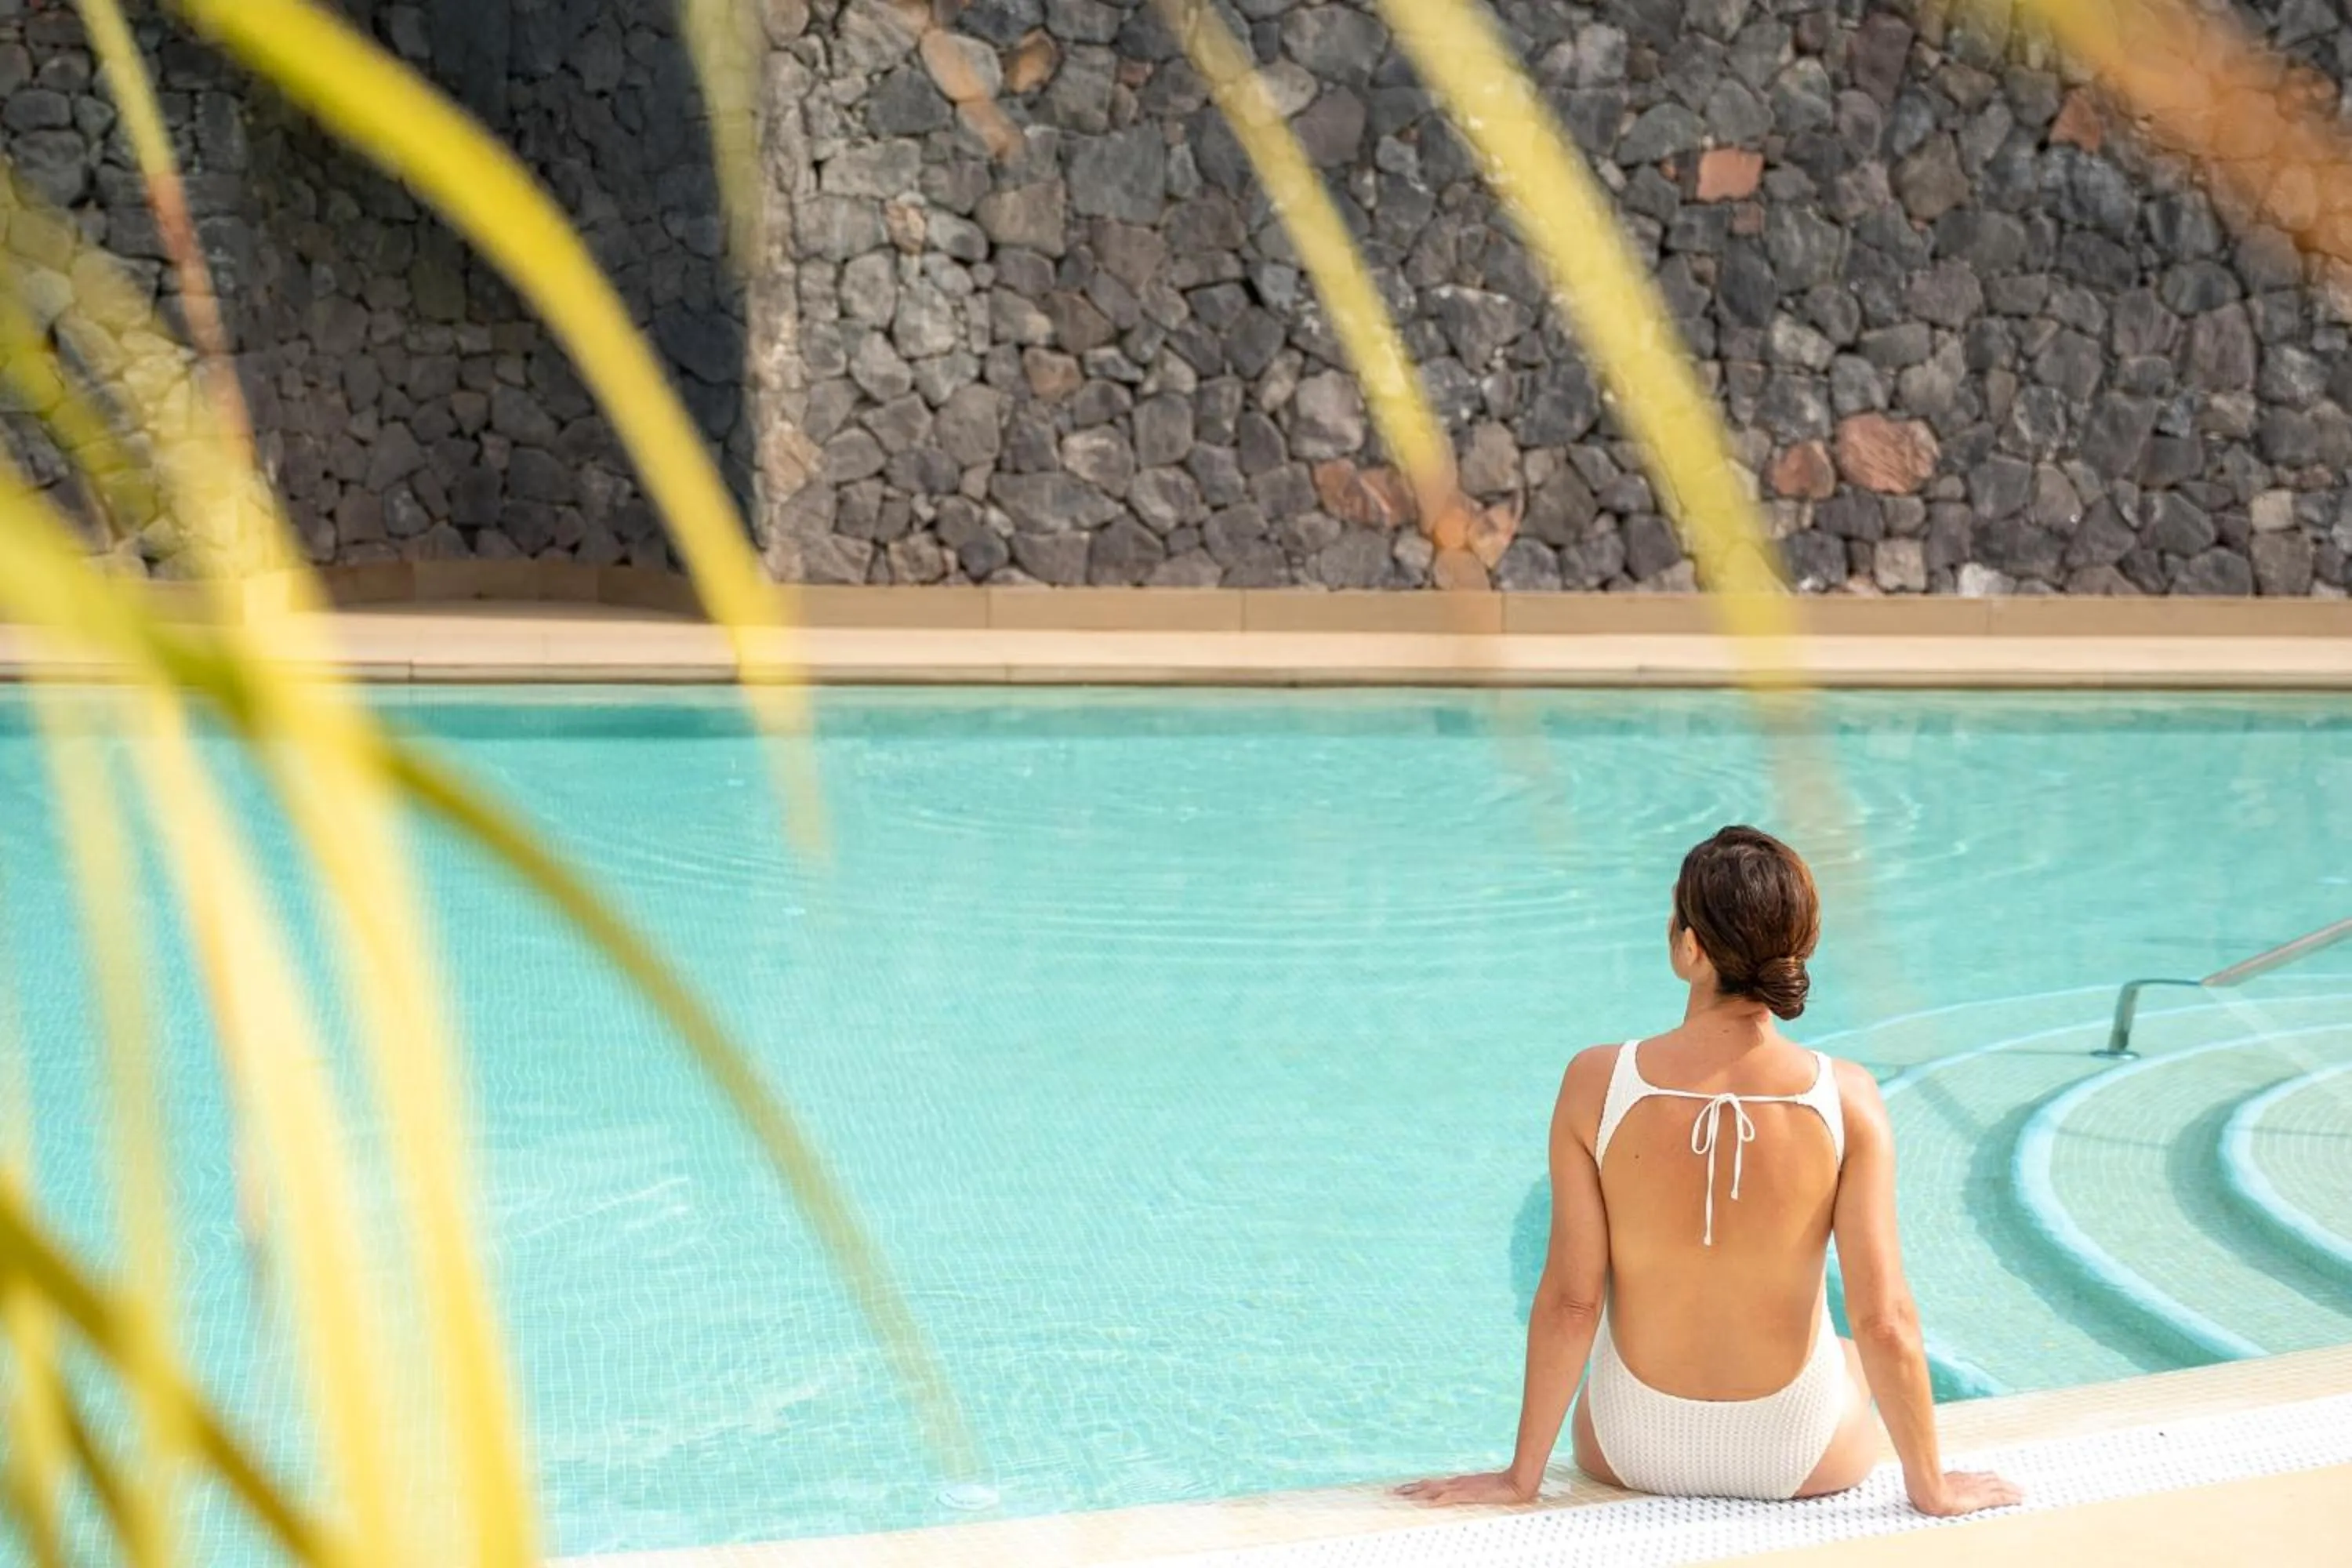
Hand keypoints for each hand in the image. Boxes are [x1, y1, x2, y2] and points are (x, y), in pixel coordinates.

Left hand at [1395, 1470, 1535, 1506]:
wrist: (1517, 1482)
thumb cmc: (1501, 1486)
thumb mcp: (1482, 1490)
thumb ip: (1470, 1492)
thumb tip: (1459, 1496)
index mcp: (1457, 1482)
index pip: (1431, 1484)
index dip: (1416, 1486)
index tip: (1401, 1489)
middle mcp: (1455, 1483)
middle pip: (1427, 1486)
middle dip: (1409, 1490)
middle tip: (1391, 1493)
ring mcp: (1461, 1488)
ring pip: (1432, 1490)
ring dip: (1415, 1494)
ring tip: (1400, 1497)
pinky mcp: (1468, 1494)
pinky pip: (1448, 1498)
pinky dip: (1435, 1500)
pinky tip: (1425, 1503)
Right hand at [1909, 1470, 2021, 1515]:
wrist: (1925, 1488)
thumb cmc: (1920, 1486)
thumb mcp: (1923, 1482)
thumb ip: (1926, 1480)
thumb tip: (1916, 1476)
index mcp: (1957, 1478)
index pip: (1976, 1478)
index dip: (1987, 1479)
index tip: (1995, 1479)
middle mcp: (1969, 1481)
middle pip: (1991, 1481)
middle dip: (2003, 1484)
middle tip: (2016, 1486)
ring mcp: (1975, 1488)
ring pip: (1999, 1488)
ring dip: (2011, 1490)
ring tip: (2022, 1492)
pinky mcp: (1981, 1498)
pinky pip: (2001, 1497)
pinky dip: (2011, 1497)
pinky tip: (2020, 1499)